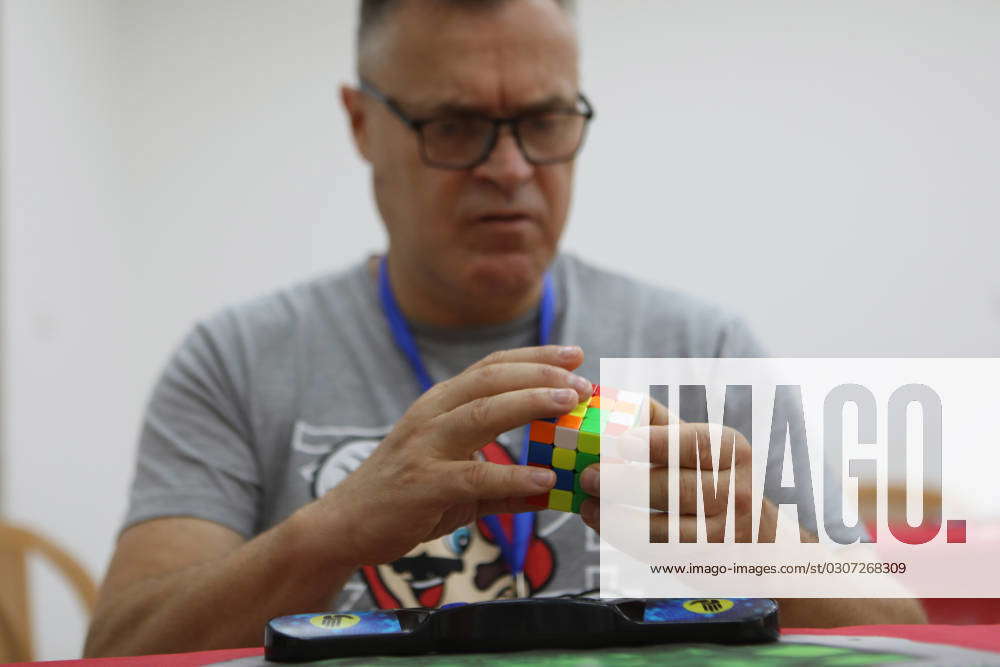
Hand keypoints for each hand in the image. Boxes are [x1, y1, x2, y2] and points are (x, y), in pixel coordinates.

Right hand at [300, 345, 593, 565]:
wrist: (345, 524)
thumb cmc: (404, 497)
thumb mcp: (456, 481)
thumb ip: (503, 483)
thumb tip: (551, 490)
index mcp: (440, 404)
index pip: (492, 367)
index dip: (535, 357)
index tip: (575, 354)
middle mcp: (432, 415)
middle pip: (491, 380)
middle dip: (541, 374)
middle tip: (582, 381)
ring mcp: (425, 447)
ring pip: (483, 413)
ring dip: (531, 403)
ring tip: (570, 404)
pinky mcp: (424, 483)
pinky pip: (475, 475)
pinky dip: (513, 475)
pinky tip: (545, 478)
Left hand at [578, 399, 778, 542]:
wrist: (756, 537)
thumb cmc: (712, 477)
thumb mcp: (699, 445)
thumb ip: (660, 423)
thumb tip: (616, 401)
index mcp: (731, 450)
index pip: (696, 444)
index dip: (658, 443)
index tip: (622, 443)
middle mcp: (735, 490)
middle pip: (676, 488)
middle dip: (626, 482)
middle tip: (589, 475)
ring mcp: (723, 532)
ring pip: (664, 528)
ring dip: (618, 516)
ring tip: (587, 503)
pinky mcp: (705, 562)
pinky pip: (658, 551)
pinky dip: (624, 538)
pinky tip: (601, 523)